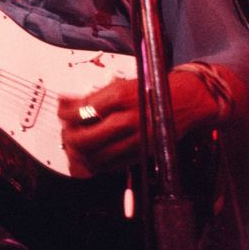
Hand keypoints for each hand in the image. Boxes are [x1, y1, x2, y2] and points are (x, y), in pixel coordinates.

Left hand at [57, 70, 223, 174]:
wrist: (186, 100)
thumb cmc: (151, 90)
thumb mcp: (121, 84)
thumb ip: (95, 97)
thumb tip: (67, 104)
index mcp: (120, 96)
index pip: (80, 111)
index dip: (65, 114)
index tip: (62, 112)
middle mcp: (127, 119)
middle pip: (84, 139)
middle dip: (69, 137)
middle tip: (66, 132)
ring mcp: (135, 140)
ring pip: (96, 156)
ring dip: (80, 153)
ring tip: (76, 145)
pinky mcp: (142, 153)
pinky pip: (112, 165)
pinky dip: (97, 162)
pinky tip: (93, 154)